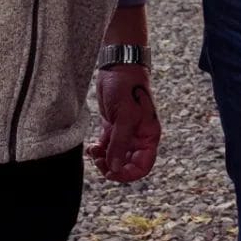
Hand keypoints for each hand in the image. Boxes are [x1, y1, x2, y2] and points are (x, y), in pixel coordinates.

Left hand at [88, 66, 161, 182]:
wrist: (118, 67)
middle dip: (112, 167)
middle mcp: (138, 137)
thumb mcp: (124, 117)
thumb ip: (119, 144)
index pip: (142, 166)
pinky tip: (92, 147)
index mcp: (148, 137)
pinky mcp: (113, 127)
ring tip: (93, 151)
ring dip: (103, 159)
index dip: (127, 174)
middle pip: (127, 165)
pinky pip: (106, 147)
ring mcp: (125, 133)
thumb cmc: (128, 88)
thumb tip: (114, 168)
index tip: (111, 172)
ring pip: (115, 157)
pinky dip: (98, 151)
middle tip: (98, 161)